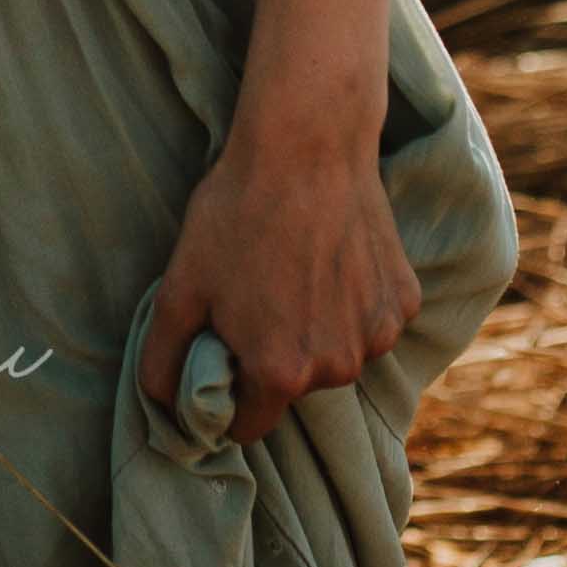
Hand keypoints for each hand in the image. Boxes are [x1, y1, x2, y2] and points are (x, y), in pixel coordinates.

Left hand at [135, 115, 417, 429]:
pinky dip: (352, 301)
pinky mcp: (404, 300)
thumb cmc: (237, 212)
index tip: (222, 352)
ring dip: (317, 330)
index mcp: (280, 374)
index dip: (228, 394)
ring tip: (295, 269)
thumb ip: (164, 359)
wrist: (307, 142)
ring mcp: (379, 334)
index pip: (249, 424)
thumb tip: (161, 404)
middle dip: (274, 357)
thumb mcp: (180, 286)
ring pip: (336, 354)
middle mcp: (337, 367)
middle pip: (295, 387)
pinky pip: (370, 320)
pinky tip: (332, 256)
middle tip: (256, 294)